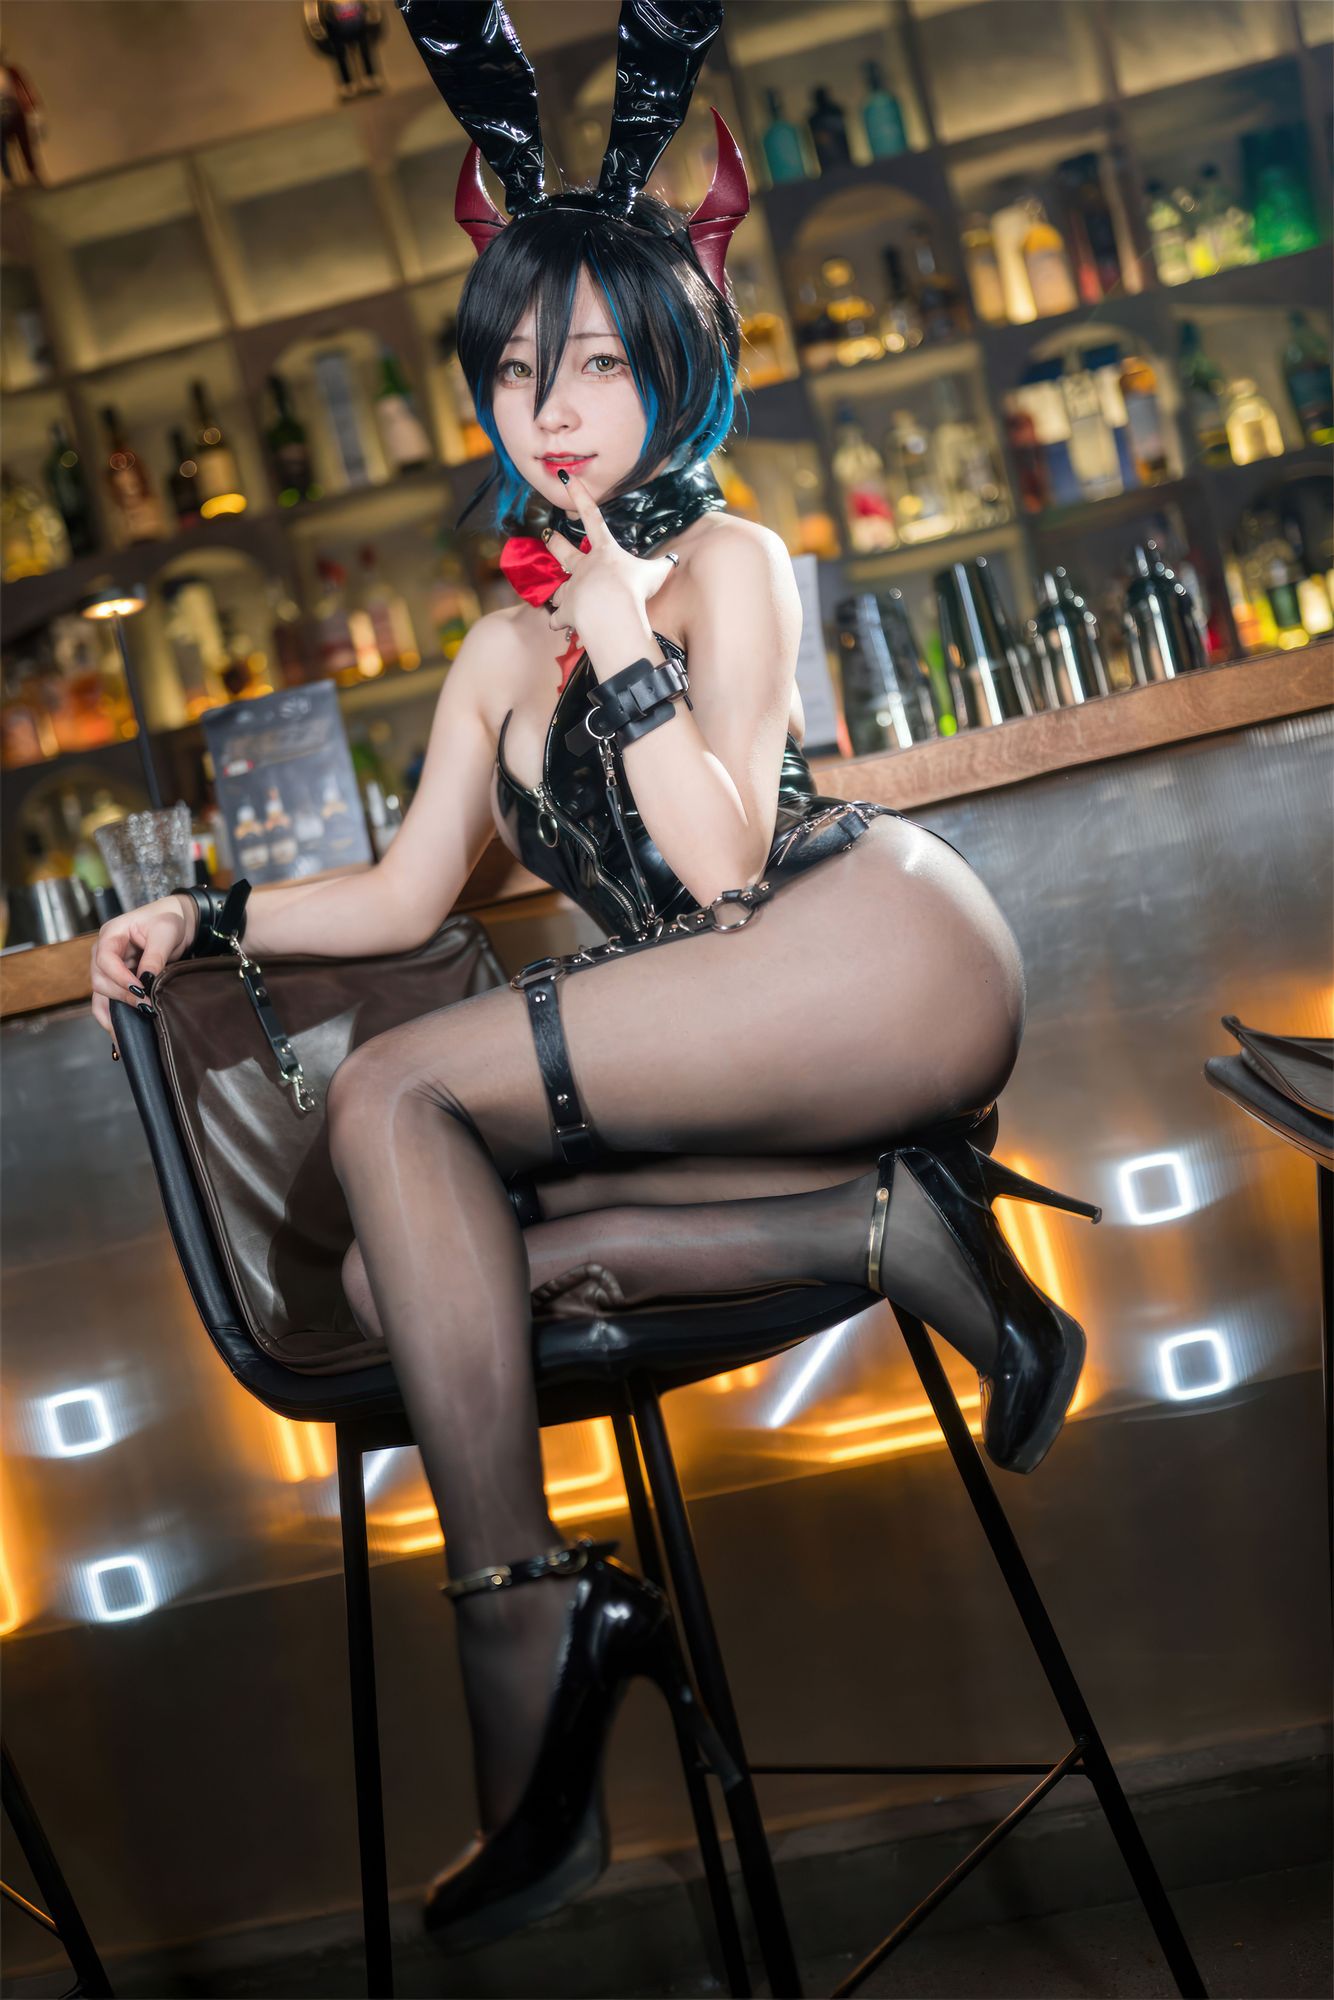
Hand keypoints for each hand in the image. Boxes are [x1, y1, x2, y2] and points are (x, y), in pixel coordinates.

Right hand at [90, 894, 195, 1051]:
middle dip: (121, 996)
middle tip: (147, 1007)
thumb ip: (155, 956)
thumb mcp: (165, 932)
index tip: (140, 990)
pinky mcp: (117, 981)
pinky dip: (113, 1017)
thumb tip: (147, 981)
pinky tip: (122, 1034)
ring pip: (100, 995)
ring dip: (115, 1011)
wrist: (177, 921)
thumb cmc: (169, 920)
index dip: (119, 977)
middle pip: (99, 980)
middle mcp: (103, 952)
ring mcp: (107, 968)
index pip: (105, 960)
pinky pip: (107, 1002)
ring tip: (132, 1027)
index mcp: (111, 934)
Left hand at [543, 469, 677, 643]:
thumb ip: (662, 566)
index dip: (579, 495)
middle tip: (546, 536)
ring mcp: (572, 589)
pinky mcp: (567, 612)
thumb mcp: (654, 574)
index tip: (566, 478)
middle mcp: (584, 567)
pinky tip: (561, 627)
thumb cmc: (633, 588)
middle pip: (563, 550)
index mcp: (604, 552)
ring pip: (559, 589)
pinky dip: (560, 623)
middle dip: (554, 542)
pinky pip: (559, 620)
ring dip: (559, 593)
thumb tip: (674, 559)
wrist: (612, 611)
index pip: (592, 517)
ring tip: (558, 598)